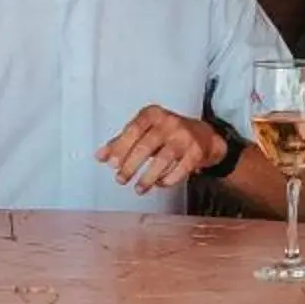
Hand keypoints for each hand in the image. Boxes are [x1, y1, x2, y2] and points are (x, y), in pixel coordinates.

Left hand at [97, 104, 222, 194]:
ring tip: (138, 189)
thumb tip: (100, 157)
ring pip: (163, 159)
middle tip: (120, 179)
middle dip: (131, 165)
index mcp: (153, 114)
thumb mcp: (144, 131)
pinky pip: (180, 169)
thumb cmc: (167, 133)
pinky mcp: (196, 152)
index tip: (112, 163)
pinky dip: (167, 180)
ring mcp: (185, 137)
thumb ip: (121, 142)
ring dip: (148, 177)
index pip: (134, 129)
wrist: (204, 135)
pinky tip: (158, 184)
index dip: (121, 147)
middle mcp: (170, 122)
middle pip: (147, 145)